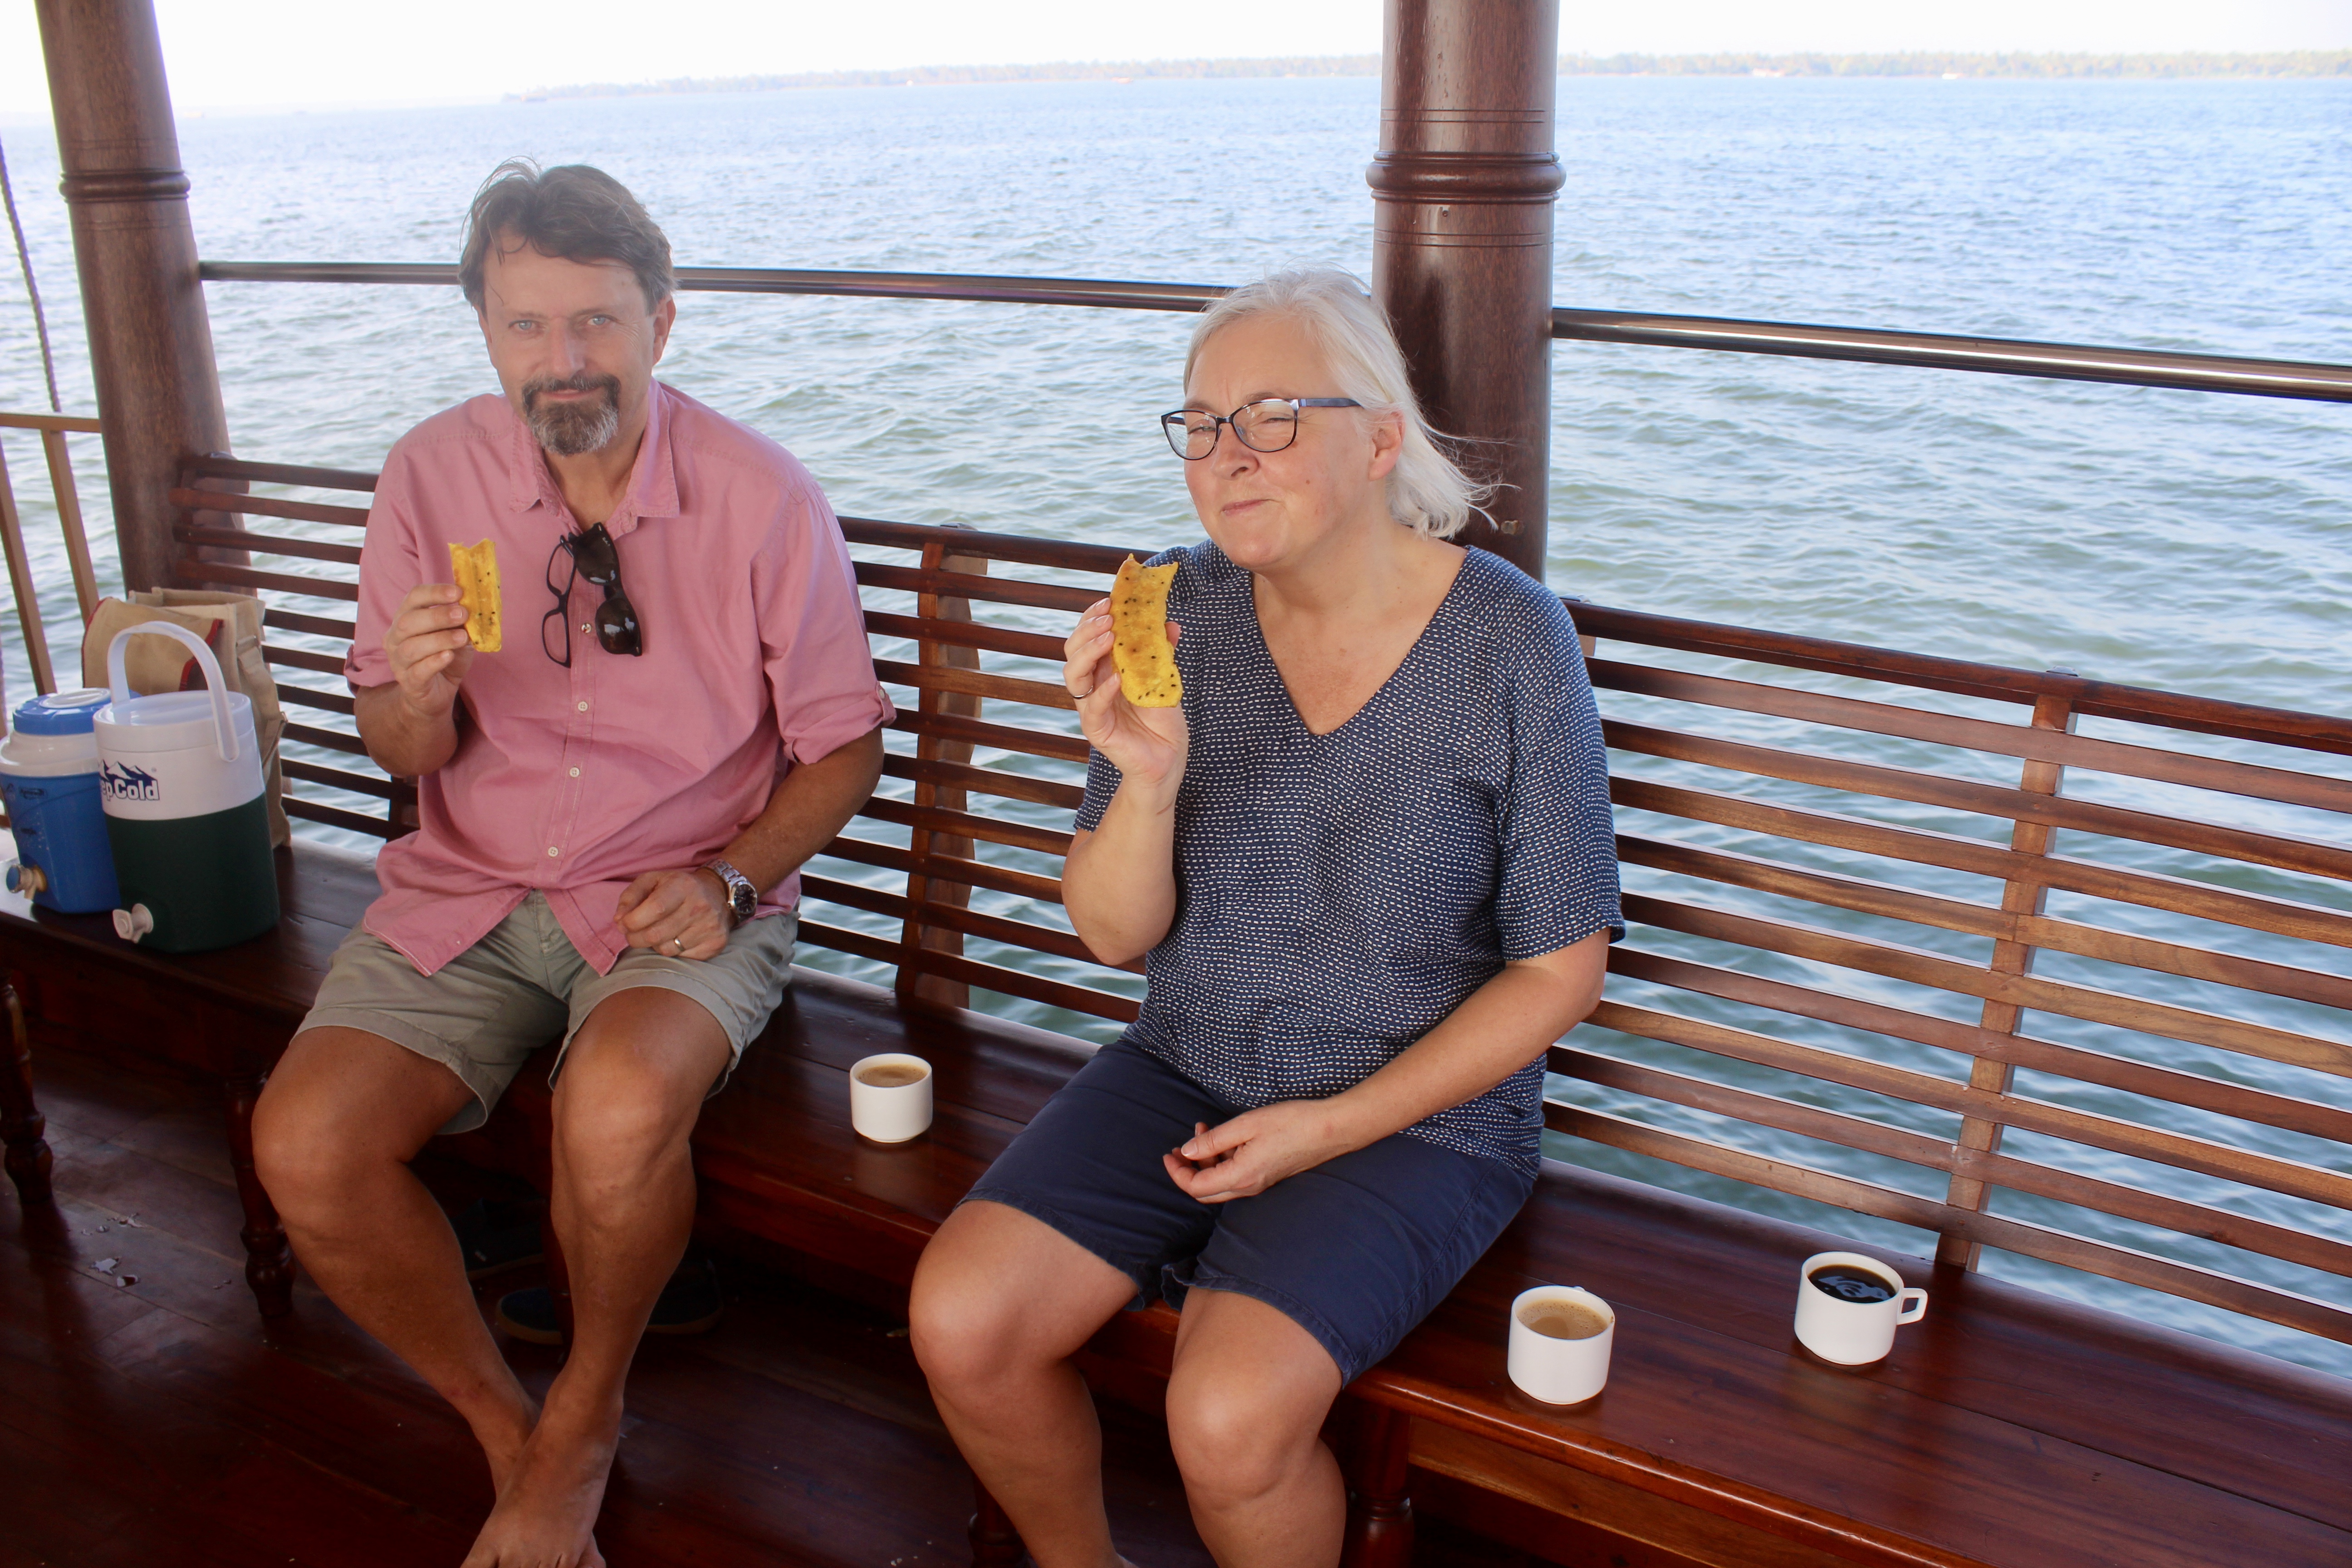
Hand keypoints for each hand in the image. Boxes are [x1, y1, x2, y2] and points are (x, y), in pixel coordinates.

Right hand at [384, 582, 476, 721]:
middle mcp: (395, 637)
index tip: (458, 592)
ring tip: (462, 637)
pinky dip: (434, 662)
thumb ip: (462, 622)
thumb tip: (476, 606)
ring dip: (439, 639)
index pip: (413, 597)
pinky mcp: (409, 682)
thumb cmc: (446, 657)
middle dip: (438, 616)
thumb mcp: (458, 635)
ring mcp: (398, 661)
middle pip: (408, 621)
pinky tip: (448, 656)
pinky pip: (418, 670)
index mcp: (406, 618)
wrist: (437, 693)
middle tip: (463, 614)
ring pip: (411, 647)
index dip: (435, 592)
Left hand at [615, 867, 732, 960]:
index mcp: (683, 886)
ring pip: (666, 950)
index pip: (654, 909)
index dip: (632, 922)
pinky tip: (676, 937)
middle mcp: (700, 906)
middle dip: (636, 938)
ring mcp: (710, 927)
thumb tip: (619, 921)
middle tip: (633, 934)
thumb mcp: (652, 881)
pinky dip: (673, 951)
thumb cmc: (677, 887)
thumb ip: (630, 897)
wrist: (717, 893)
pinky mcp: (715, 943)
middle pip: (656, 935)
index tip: (624, 924)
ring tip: (659, 932)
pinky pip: (682, 958)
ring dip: (655, 945)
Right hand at [1065, 597, 1187, 806]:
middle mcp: (1093, 685)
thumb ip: (1162, 652)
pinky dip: (1102, 691)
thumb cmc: (1163, 719)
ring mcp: (1091, 707)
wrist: (1168, 757)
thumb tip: (1170, 622)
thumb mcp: (1164, 678)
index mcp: (1104, 669)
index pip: (1087, 638)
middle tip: (1107, 618)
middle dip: (1087, 630)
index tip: (1109, 601)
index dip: (1092, 618)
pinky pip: (1092, 707)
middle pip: (1073, 651)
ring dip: (1088, 653)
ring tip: (1107, 639)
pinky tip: (1116, 679)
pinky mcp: (1097, 729)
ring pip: (1073, 676)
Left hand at [1162, 1102, 1362, 1203]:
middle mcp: (1248, 1186)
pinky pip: (1236, 1175)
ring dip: (1205, 1160)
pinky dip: (1222, 1159)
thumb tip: (1188, 1151)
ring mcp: (1259, 1183)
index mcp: (1240, 1176)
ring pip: (1220, 1182)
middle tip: (1179, 1146)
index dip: (1177, 1172)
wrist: (1331, 1129)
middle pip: (1205, 1191)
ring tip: (1203, 1129)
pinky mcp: (1267, 1176)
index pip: (1196, 1187)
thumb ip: (1214, 1140)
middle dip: (1187, 1170)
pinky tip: (1225, 1137)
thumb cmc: (1292, 1122)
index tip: (1169, 1153)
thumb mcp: (1247, 1124)